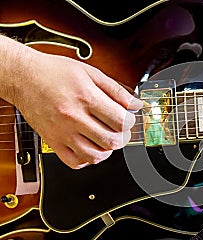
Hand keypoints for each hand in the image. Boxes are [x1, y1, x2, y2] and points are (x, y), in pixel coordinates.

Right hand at [12, 51, 141, 168]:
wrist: (23, 76)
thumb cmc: (55, 72)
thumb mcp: (91, 73)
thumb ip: (116, 90)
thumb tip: (136, 104)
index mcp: (86, 97)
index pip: (121, 121)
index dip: (130, 122)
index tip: (128, 118)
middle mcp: (74, 117)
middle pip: (111, 141)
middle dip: (123, 137)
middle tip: (121, 131)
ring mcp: (62, 132)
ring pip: (95, 156)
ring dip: (107, 150)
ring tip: (107, 139)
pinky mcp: (52, 142)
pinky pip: (74, 162)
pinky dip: (88, 159)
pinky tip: (91, 147)